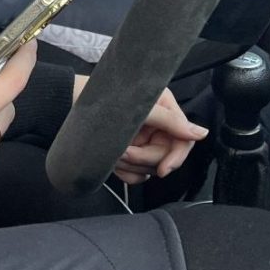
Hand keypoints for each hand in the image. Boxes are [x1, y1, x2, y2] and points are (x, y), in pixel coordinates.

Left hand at [71, 78, 207, 183]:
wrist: (68, 102)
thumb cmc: (103, 96)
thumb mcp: (140, 107)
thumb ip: (171, 121)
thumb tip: (201, 134)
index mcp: (165, 108)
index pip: (183, 139)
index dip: (175, 157)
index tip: (162, 170)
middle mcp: (156, 125)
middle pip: (165, 157)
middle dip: (143, 158)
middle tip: (122, 152)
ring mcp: (142, 140)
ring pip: (150, 168)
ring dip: (131, 165)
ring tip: (113, 152)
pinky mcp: (127, 152)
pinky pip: (136, 174)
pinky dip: (125, 173)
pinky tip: (112, 162)